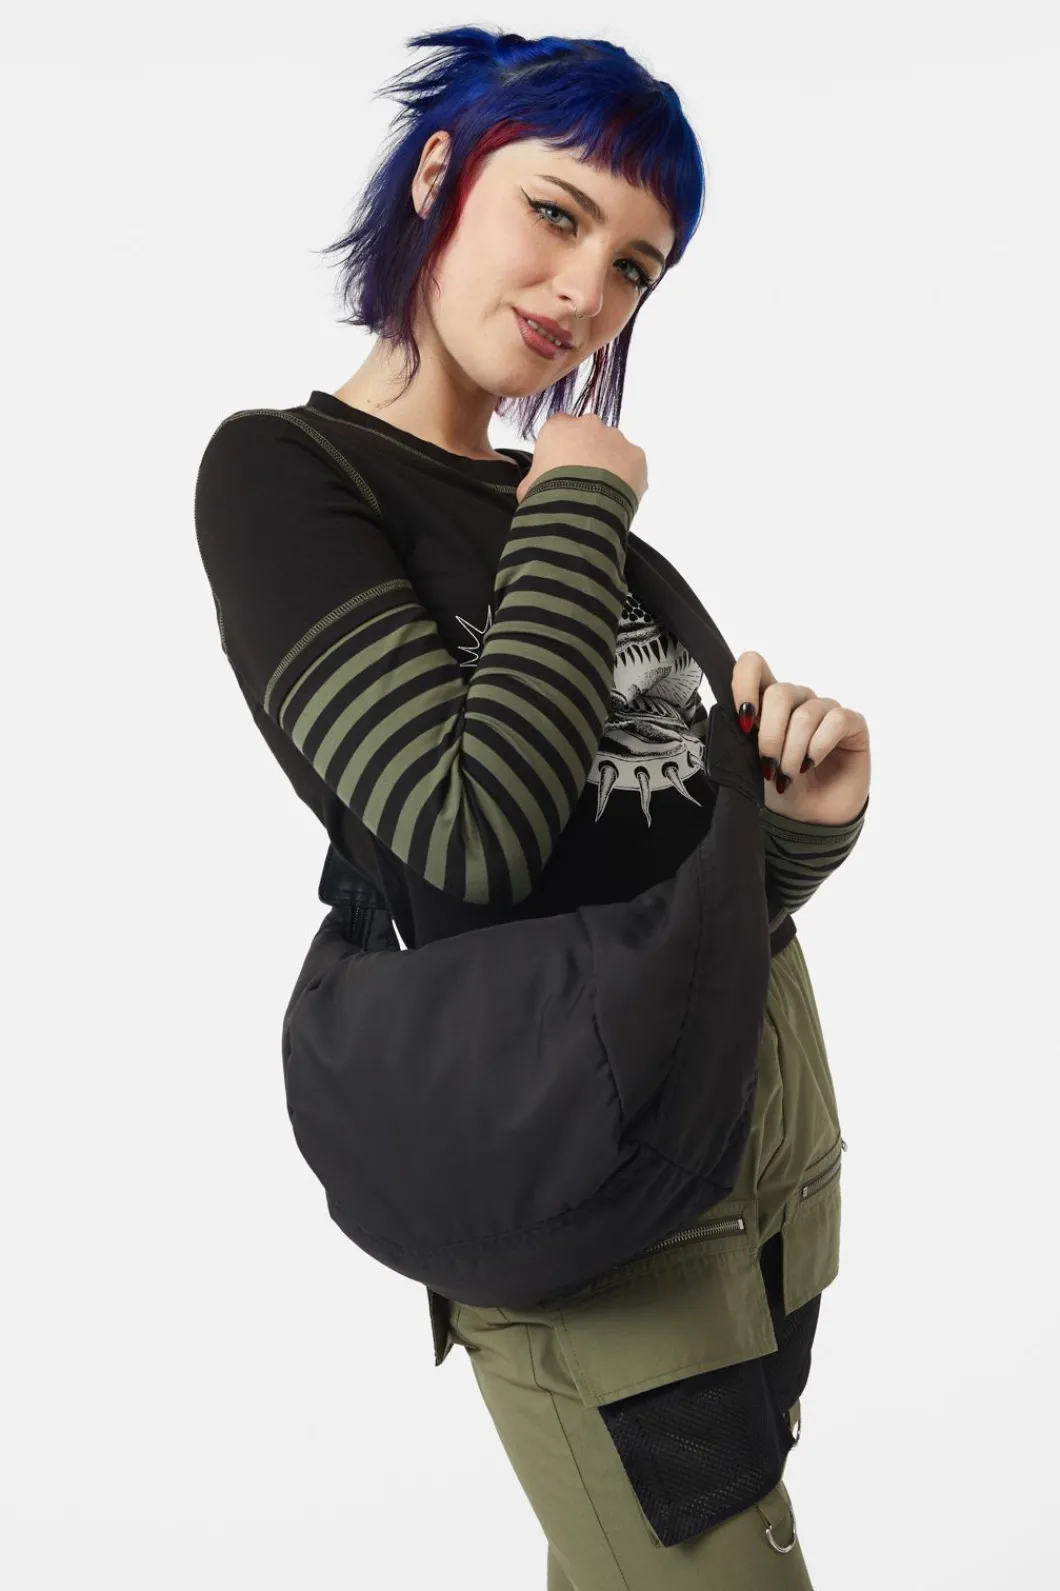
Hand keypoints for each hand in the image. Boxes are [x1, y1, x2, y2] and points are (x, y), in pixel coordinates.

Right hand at [515, 413, 647, 505]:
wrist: (579, 511)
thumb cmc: (546, 496)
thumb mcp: (526, 487)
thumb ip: (534, 477)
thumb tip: (534, 485)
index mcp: (558, 427)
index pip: (561, 428)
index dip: (563, 448)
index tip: (562, 467)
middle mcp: (588, 424)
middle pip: (590, 434)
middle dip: (589, 453)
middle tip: (584, 482)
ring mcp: (616, 437)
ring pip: (614, 448)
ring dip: (609, 466)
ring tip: (602, 494)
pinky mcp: (636, 455)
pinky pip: (633, 465)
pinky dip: (628, 478)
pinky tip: (617, 497)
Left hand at [731, 651, 869, 825]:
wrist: (807, 819)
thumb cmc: (778, 787)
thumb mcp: (749, 763)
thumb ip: (740, 736)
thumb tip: (737, 719)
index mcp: (767, 703)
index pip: (754, 665)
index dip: (744, 683)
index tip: (743, 719)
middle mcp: (797, 700)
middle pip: (779, 693)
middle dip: (770, 736)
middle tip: (768, 766)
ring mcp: (825, 710)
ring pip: (805, 714)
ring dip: (792, 751)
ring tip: (788, 776)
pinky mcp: (852, 724)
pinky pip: (835, 721)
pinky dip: (818, 746)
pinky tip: (810, 764)